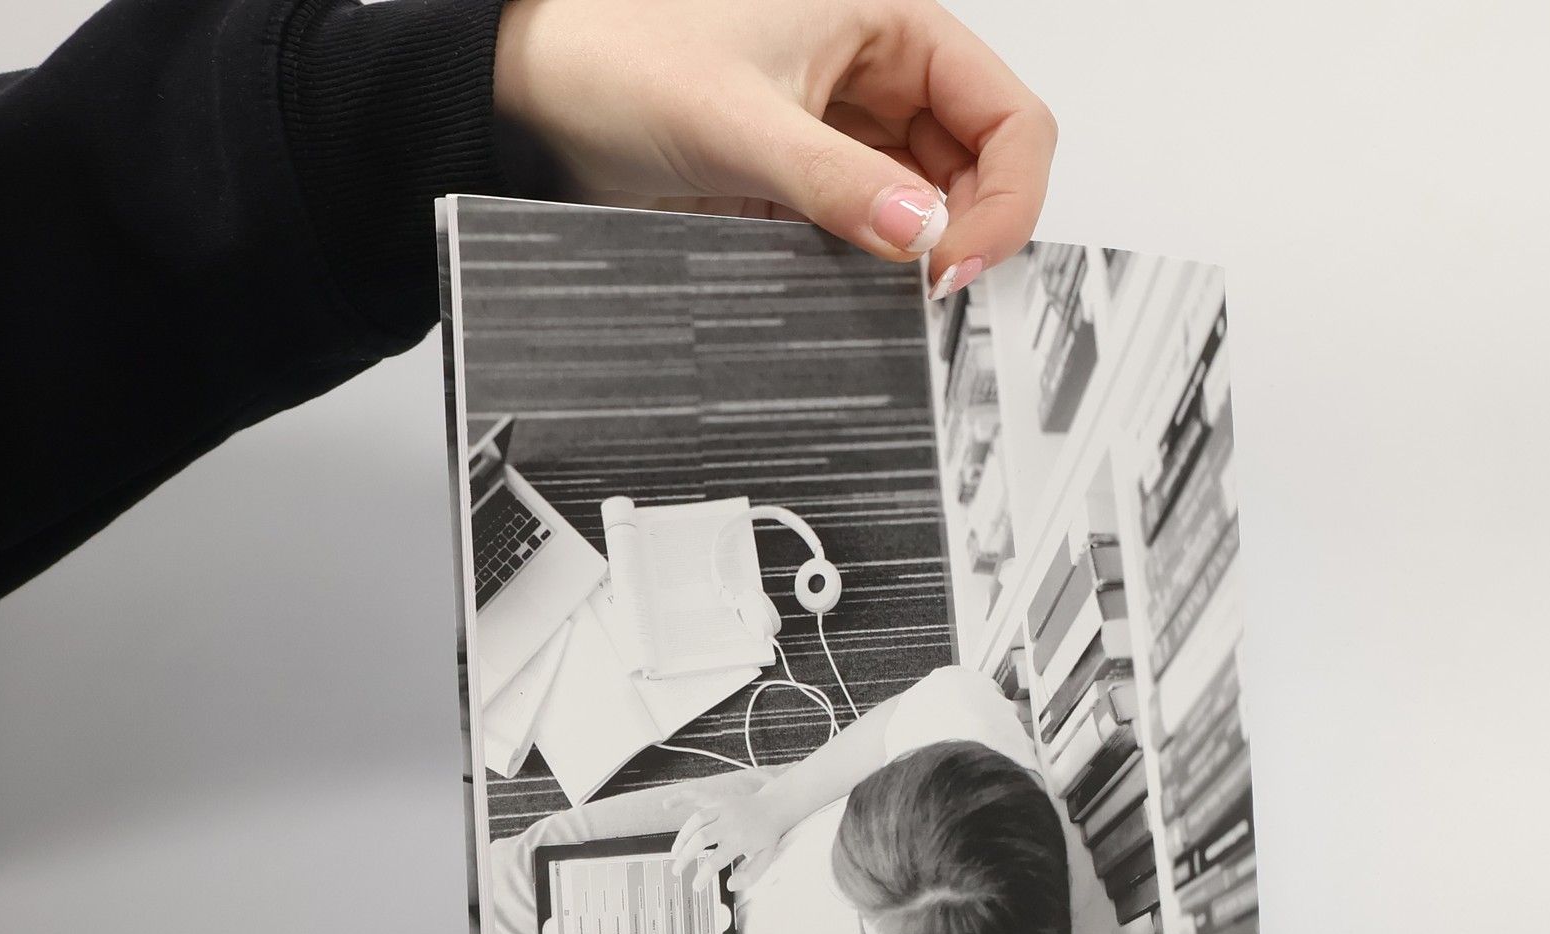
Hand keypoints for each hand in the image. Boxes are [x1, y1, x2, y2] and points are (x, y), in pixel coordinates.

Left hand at [493, 0, 1056, 297]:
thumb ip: (837, 183)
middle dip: (968, 232)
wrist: (541, 103)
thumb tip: (920, 235)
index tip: (956, 260)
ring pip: (932, 208)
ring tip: (886, 290)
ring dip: (920, 255)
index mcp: (887, 22)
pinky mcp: (814, 186)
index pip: (1008, 113)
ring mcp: (848, 134)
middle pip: (982, 168)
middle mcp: (879, 74)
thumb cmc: (619, 62)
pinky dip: (876, 269)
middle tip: (926, 288)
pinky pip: (874, 234)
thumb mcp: (739, 124)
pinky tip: (852, 284)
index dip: (1006, 195)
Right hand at [670, 781, 786, 887]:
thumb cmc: (767, 835)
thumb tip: (730, 884)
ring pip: (695, 820)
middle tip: (676, 870)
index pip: (716, 861)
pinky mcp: (718, 800)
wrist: (775, 807)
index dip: (703, 876)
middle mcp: (729, 822)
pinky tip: (666, 805)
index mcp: (740, 839)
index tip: (696, 886)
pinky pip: (696, 796)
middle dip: (684, 856)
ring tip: (675, 853)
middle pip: (700, 839)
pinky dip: (680, 798)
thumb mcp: (766, 859)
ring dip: (681, 837)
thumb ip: (750, 876)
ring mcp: (722, 809)